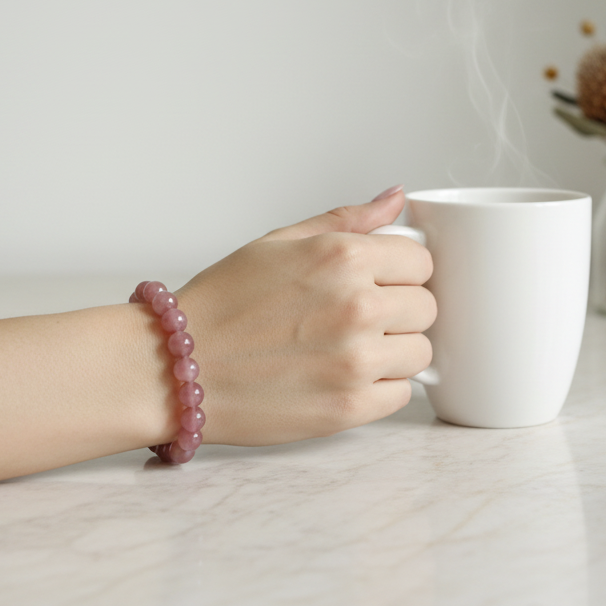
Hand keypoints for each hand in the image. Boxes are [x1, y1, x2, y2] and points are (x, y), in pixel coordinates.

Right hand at [177, 187, 435, 445]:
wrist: (177, 368)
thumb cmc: (223, 304)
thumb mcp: (279, 242)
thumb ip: (347, 220)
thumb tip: (397, 198)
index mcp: (343, 257)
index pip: (422, 262)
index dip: (400, 273)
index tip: (378, 283)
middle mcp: (357, 306)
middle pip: (427, 307)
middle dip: (400, 311)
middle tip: (358, 319)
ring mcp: (356, 361)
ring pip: (421, 353)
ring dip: (395, 351)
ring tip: (350, 349)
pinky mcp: (349, 407)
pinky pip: (401, 395)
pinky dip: (380, 388)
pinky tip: (342, 377)